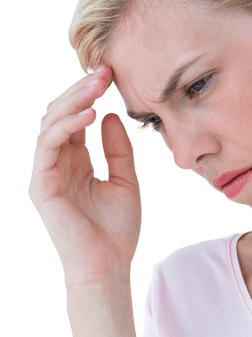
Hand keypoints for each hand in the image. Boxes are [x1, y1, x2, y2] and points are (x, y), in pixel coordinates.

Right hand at [27, 66, 142, 286]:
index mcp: (76, 162)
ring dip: (74, 101)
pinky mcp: (41, 185)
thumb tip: (112, 115)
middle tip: (104, 69)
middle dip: (82, 90)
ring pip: (51, 124)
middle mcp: (57, 164)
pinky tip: (89, 115)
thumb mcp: (125, 181)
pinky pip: (49, 146)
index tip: (113, 73)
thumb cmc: (117, 231)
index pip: (78, 119)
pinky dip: (67, 127)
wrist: (108, 266)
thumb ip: (118, 150)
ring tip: (97, 85)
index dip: (92, 95)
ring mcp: (46, 173)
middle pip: (61, 115)